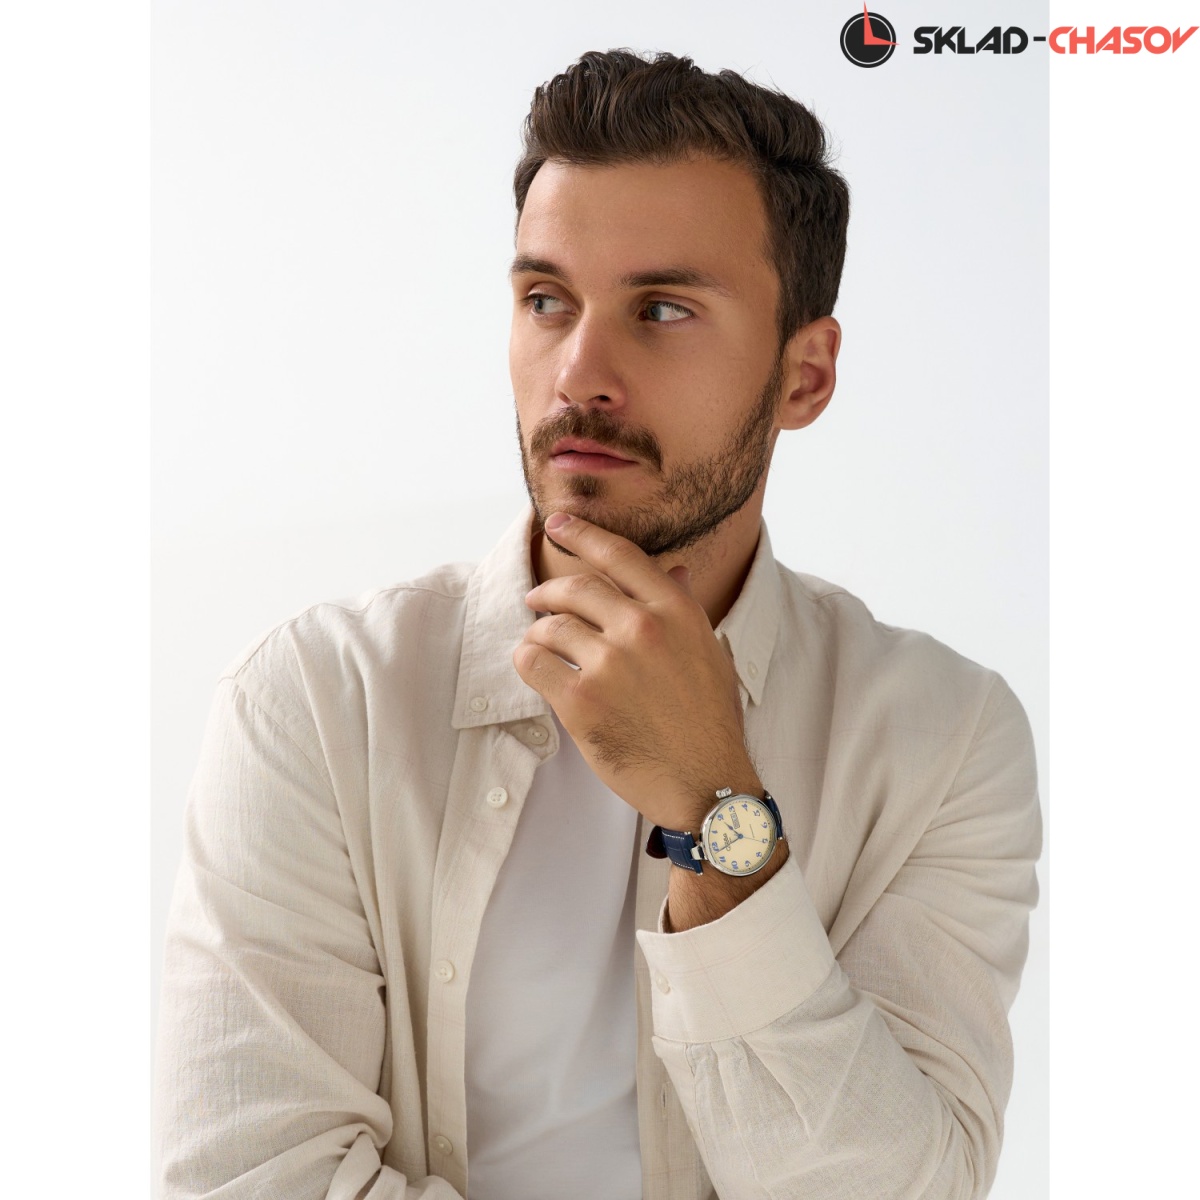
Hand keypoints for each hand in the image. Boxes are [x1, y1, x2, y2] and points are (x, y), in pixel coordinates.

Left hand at [514, 512, 760, 830]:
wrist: (705, 783)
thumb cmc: (709, 721)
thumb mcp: (708, 653)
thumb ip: (682, 608)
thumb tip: (673, 570)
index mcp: (675, 611)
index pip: (620, 555)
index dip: (583, 533)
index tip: (558, 522)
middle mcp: (642, 628)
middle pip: (575, 587)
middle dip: (548, 592)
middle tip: (536, 600)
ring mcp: (609, 663)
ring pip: (549, 626)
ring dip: (538, 634)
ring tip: (541, 647)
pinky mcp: (580, 700)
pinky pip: (532, 662)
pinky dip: (527, 662)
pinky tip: (537, 670)